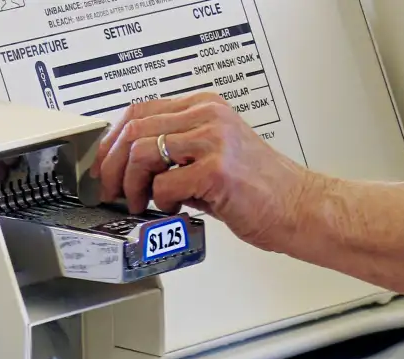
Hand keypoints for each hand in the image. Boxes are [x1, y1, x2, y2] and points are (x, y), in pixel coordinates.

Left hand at [89, 92, 314, 249]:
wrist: (299, 207)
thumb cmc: (260, 187)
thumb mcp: (213, 155)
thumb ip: (175, 153)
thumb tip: (129, 166)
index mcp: (206, 107)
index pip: (140, 110)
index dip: (113, 140)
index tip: (104, 164)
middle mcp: (208, 116)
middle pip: (135, 128)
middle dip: (113, 164)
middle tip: (111, 189)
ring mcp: (213, 140)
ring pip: (142, 152)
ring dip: (132, 185)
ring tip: (140, 202)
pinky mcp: (216, 169)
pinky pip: (163, 183)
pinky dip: (160, 201)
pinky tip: (175, 207)